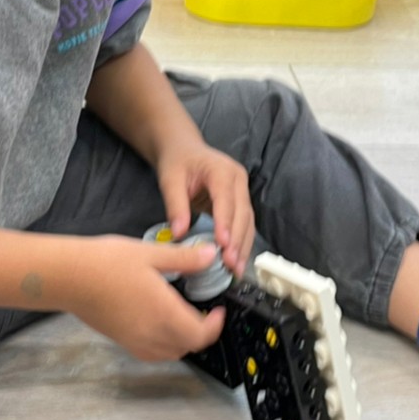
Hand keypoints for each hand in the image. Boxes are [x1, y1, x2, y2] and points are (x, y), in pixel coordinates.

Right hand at [70, 236, 227, 360]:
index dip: (216, 326)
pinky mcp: (122, 341)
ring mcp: (135, 341)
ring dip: (183, 340)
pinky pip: (152, 353)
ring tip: (184, 316)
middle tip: (204, 310)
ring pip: (171, 353)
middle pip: (188, 347)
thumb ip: (185, 258)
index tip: (219, 310)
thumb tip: (211, 256)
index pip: (201, 335)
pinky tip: (160, 324)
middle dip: (202, 332)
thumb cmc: (107, 263)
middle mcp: (151, 334)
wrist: (69, 277)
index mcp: (164, 313)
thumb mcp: (151, 253)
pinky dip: (164, 345)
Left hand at [156, 141, 255, 275]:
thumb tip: (179, 233)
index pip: (226, 199)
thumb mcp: (170, 180)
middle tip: (229, 264)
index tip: (222, 245)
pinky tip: (236, 260)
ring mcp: (242, 190)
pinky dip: (241, 243)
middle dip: (237, 240)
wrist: (185, 150)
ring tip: (235, 269)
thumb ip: (175, 206)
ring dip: (243, 246)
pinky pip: (244, 224)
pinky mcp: (241, 202)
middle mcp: (238, 179)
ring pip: (248, 221)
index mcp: (221, 170)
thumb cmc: (178, 162)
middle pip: (242, 213)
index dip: (225, 223)